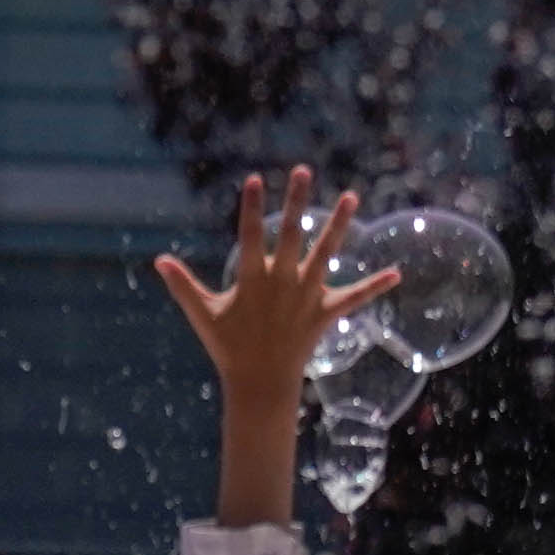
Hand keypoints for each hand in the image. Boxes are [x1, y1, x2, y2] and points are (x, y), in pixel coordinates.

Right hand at [150, 168, 399, 406]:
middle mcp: (282, 283)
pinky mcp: (325, 314)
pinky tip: (396, 273)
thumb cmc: (229, 347)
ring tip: (352, 196)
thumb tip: (159, 261)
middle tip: (303, 171)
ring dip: (339, 225)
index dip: (251, 208)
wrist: (259, 383)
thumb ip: (183, 286)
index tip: (255, 179)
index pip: (250, 236)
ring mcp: (306, 297)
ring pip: (326, 254)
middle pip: (292, 235)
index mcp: (252, 280)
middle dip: (296, 202)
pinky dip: (375, 287)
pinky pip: (354, 298)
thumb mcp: (203, 315)